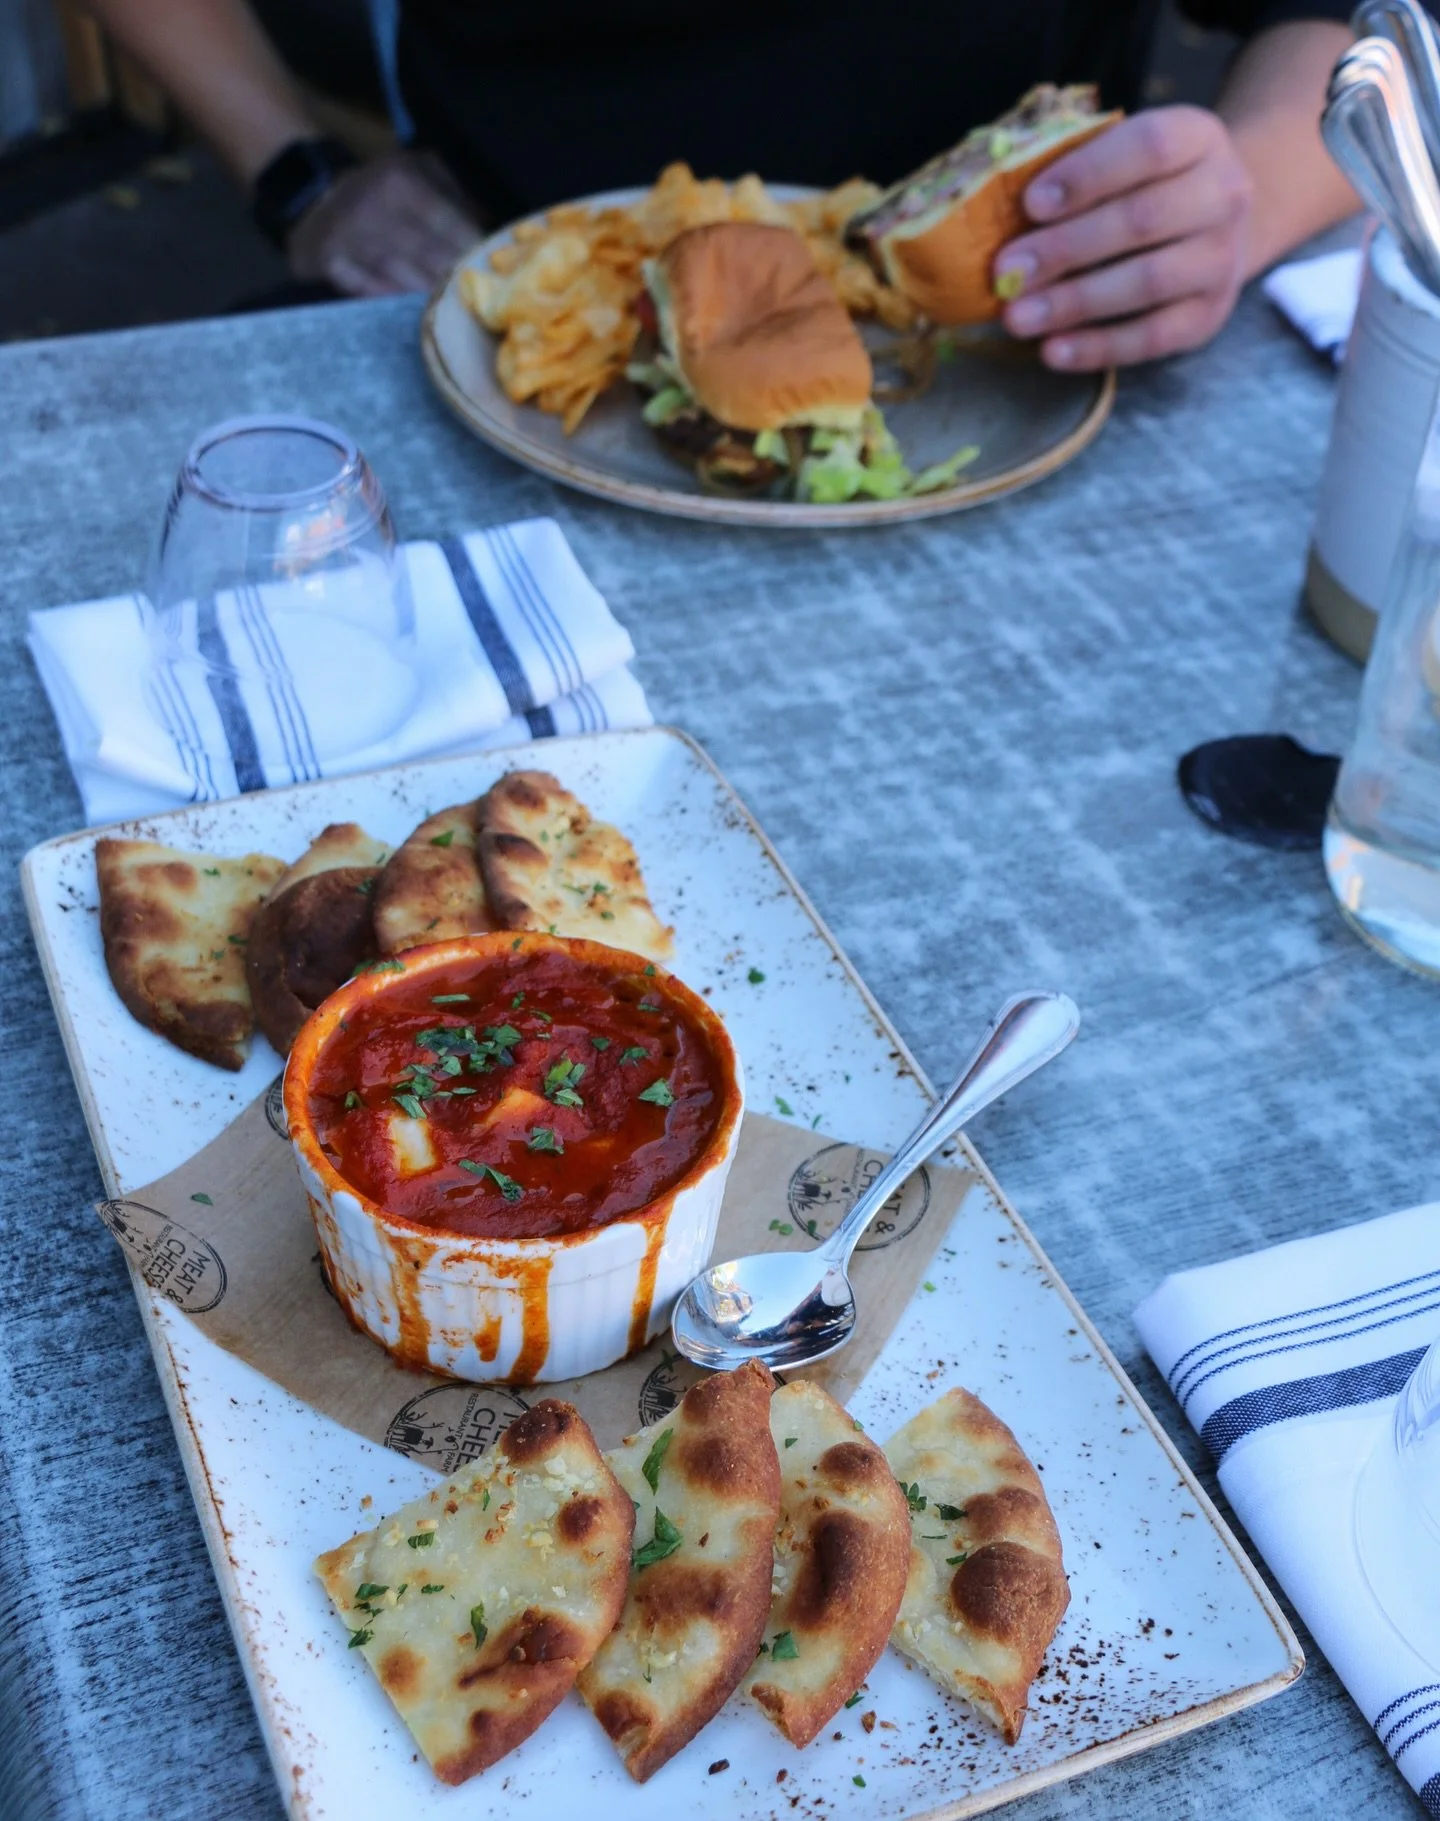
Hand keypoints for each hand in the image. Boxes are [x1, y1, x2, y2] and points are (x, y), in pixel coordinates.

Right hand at [287, 149, 480, 295]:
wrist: (316, 196)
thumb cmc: (384, 189)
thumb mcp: (418, 171)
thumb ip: (456, 195)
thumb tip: (493, 228)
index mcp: (401, 180)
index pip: (448, 222)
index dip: (472, 250)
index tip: (493, 271)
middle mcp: (373, 204)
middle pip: (429, 255)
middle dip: (456, 279)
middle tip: (481, 300)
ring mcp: (349, 234)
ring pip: (401, 277)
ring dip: (431, 297)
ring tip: (455, 312)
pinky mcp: (330, 260)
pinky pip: (369, 289)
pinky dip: (394, 302)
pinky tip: (415, 315)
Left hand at [994, 106, 1253, 369]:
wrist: (1215, 222)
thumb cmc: (1145, 183)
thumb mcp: (1123, 154)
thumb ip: (1076, 171)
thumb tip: (996, 212)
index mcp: (1196, 137)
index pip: (1148, 146)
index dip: (1087, 175)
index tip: (1031, 203)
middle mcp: (1224, 194)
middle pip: (1142, 220)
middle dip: (1065, 249)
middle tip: (1006, 273)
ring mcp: (1223, 258)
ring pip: (1147, 282)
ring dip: (1074, 303)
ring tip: (1017, 318)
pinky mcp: (1209, 315)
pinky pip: (1152, 337)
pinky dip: (1098, 347)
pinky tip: (1052, 351)